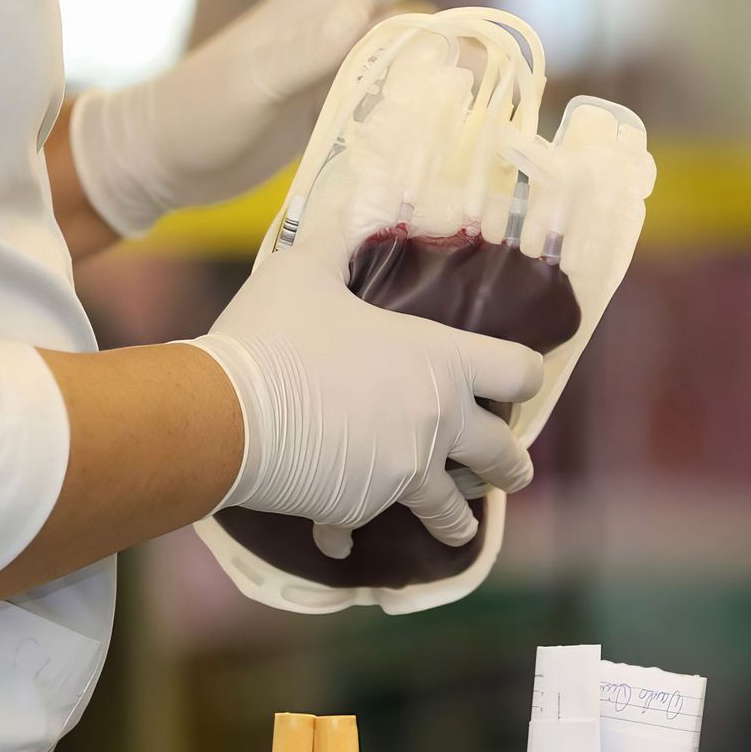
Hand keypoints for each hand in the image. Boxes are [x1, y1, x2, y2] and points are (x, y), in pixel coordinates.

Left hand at [69, 0, 504, 235]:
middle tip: (513, 57)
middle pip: (413, 20)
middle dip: (464, 31)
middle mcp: (330, 34)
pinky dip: (416, 112)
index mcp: (318, 11)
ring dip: (445, 77)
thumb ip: (306, 50)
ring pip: (404, 65)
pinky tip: (443, 134)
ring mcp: (329, 74)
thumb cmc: (197, 115)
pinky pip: (385, 103)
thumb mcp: (252, 82)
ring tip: (492, 100)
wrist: (156, 159)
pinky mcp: (324, 113)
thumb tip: (364, 12)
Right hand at [189, 228, 542, 555]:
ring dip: (457, 520)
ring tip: (458, 529)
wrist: (225, 413)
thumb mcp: (305, 270)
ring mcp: (400, 475)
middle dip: (511, 467)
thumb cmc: (275, 335)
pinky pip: (360, 528)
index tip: (519, 381)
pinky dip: (349, 532)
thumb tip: (349, 211)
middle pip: (502, 455)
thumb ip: (338, 245)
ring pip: (449, 510)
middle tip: (511, 473)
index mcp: (439, 364)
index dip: (524, 374)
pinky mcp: (357, 509)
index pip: (516, 371)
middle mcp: (434, 425)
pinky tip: (338, 540)